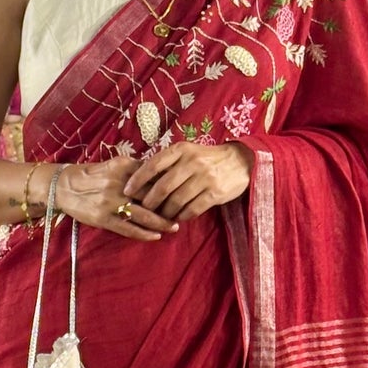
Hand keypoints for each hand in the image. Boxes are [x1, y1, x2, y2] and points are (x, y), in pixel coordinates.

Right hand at [54, 158, 175, 242]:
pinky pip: (127, 228)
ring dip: (161, 223)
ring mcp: (111, 202)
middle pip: (152, 197)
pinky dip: (143, 233)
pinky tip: (155, 236)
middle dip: (170, 206)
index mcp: (124, 167)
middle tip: (183, 212)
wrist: (64, 186)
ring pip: (143, 214)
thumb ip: (136, 169)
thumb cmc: (93, 175)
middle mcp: (119, 184)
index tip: (182, 193)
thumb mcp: (115, 165)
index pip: (153, 177)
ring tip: (174, 227)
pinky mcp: (103, 218)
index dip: (169, 186)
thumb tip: (162, 175)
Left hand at [123, 142, 252, 223]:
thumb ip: (167, 162)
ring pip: (177, 201)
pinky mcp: (215, 193)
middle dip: (149, 201)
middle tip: (143, 209)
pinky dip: (182, 216)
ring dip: (165, 212)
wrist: (240, 162)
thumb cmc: (206, 159)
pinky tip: (178, 217)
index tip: (127, 190)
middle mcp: (192, 162)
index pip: (153, 165)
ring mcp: (205, 178)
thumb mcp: (187, 152)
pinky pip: (192, 209)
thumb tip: (140, 177)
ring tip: (161, 216)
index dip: (137, 180)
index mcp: (181, 150)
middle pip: (163, 186)